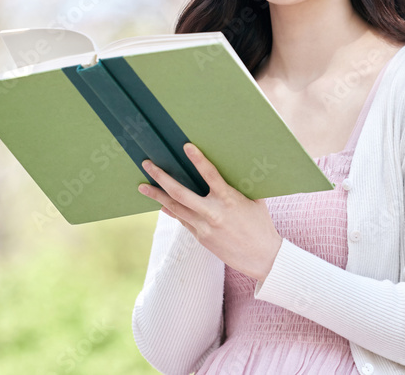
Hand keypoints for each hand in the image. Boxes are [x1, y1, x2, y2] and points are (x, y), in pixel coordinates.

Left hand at [138, 142, 283, 281]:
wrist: (263, 258)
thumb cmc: (260, 224)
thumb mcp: (254, 200)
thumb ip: (239, 185)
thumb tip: (232, 165)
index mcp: (229, 200)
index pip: (210, 175)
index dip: (198, 159)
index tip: (186, 146)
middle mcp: (213, 214)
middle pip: (180, 193)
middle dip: (161, 178)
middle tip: (147, 164)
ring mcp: (204, 227)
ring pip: (175, 208)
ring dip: (157, 196)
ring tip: (142, 186)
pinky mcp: (201, 238)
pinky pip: (182, 220)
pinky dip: (171, 210)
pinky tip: (161, 203)